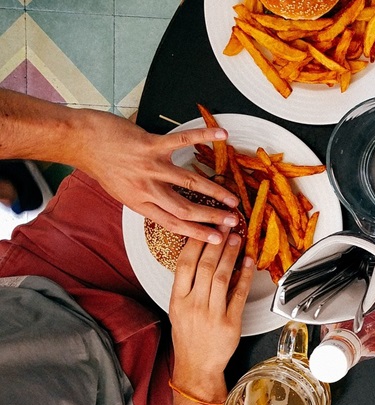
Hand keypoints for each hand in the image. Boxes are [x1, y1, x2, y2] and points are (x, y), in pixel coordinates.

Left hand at [75, 110, 239, 242]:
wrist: (80, 142)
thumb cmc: (102, 165)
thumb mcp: (122, 192)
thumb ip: (146, 199)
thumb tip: (169, 207)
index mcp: (140, 203)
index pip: (173, 223)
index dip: (198, 233)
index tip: (217, 239)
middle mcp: (146, 188)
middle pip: (185, 208)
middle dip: (212, 217)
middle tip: (233, 221)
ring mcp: (150, 166)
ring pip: (189, 182)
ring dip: (214, 191)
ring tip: (233, 198)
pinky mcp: (150, 145)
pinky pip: (182, 141)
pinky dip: (203, 136)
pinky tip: (222, 135)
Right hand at [169, 232, 253, 396]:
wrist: (197, 366)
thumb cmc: (188, 337)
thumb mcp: (178, 309)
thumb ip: (188, 285)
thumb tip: (202, 257)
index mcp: (177, 300)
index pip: (184, 264)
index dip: (196, 243)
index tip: (204, 227)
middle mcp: (193, 305)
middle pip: (205, 267)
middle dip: (216, 243)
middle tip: (225, 226)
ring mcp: (212, 314)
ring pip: (223, 277)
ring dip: (231, 255)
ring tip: (236, 239)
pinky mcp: (230, 323)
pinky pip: (239, 295)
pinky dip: (245, 277)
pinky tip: (249, 262)